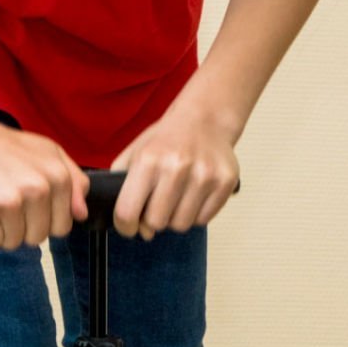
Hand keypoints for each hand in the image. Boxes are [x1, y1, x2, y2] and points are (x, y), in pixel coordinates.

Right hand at [0, 113, 89, 251]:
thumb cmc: (4, 146)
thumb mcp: (48, 152)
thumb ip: (73, 181)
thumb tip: (81, 214)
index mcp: (58, 176)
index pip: (62, 227)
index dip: (43, 220)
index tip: (28, 203)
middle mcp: (39, 188)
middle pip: (37, 238)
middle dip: (22, 227)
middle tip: (7, 201)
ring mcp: (12, 199)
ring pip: (13, 243)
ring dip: (1, 229)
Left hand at [109, 105, 239, 240]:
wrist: (205, 119)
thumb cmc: (167, 139)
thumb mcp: (135, 153)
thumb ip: (122, 188)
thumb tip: (136, 228)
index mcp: (149, 159)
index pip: (127, 212)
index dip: (125, 226)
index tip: (129, 226)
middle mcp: (177, 167)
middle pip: (156, 223)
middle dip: (153, 218)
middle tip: (158, 203)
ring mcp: (204, 175)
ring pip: (181, 225)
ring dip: (176, 217)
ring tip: (177, 197)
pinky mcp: (225, 182)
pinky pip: (203, 220)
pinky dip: (196, 214)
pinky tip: (194, 195)